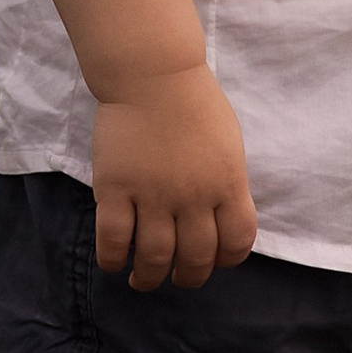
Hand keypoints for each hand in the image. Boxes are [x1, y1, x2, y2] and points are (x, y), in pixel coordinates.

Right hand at [91, 66, 255, 289]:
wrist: (152, 72)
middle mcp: (194, 196)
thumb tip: (222, 219)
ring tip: (142, 280)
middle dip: (188, 276)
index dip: (227, 259)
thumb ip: (227, 183)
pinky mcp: (116, 188)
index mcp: (228, 183)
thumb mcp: (228, 144)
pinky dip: (113, 259)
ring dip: (150, 278)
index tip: (213, 259)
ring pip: (155, 258)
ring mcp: (154, 193)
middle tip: (176, 276)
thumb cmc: (193, 102)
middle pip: (196, 258)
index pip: (237, 242)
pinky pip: (114, 239)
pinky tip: (114, 262)